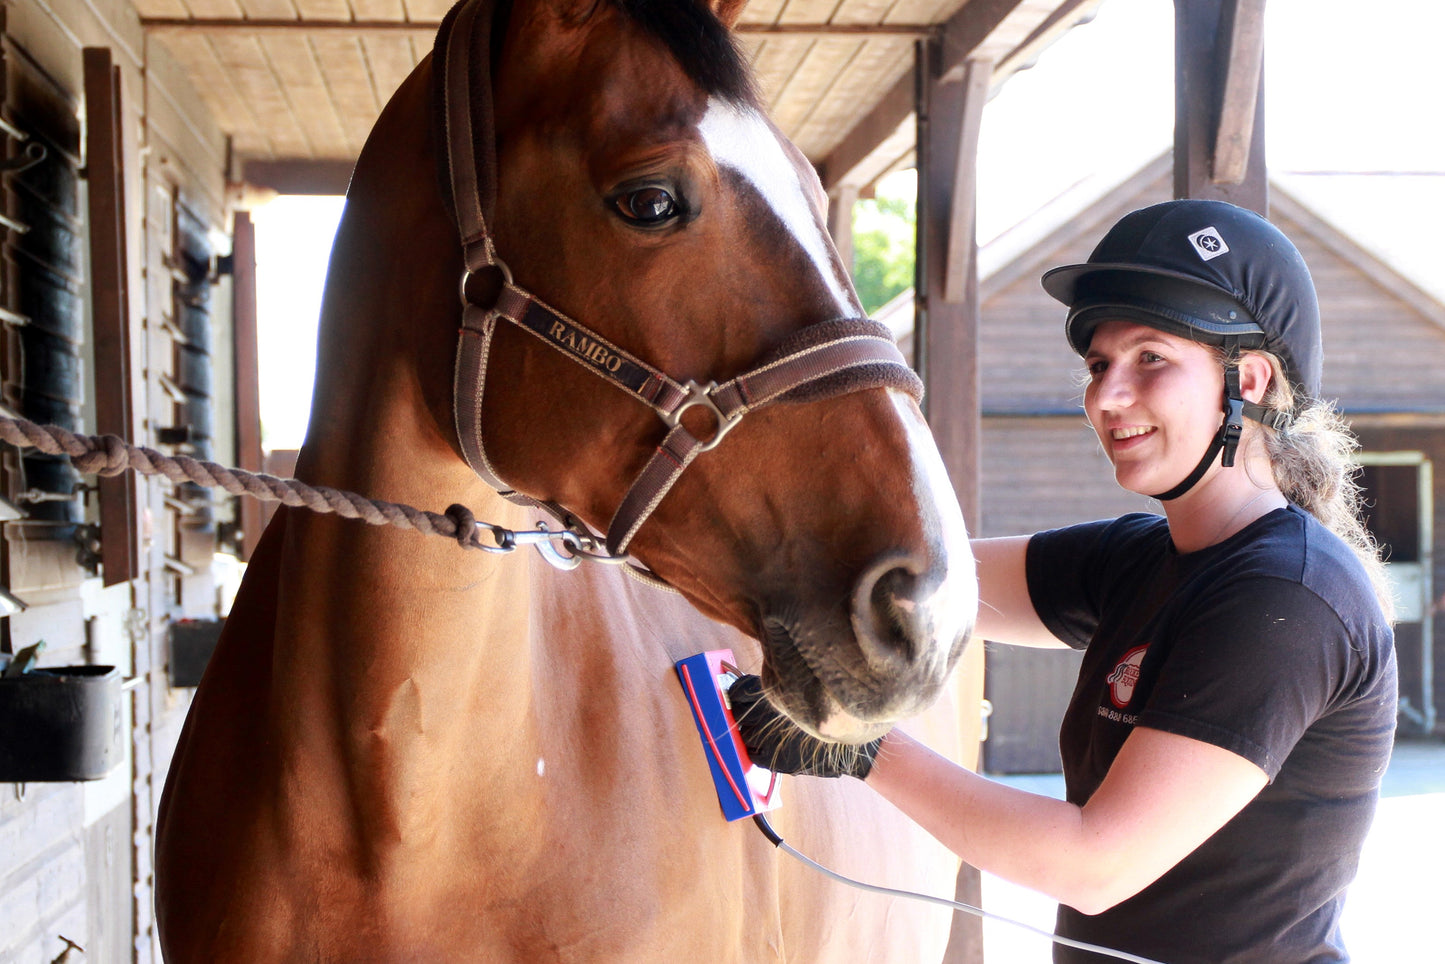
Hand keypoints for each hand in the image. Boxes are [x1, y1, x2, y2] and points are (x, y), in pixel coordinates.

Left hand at [727, 675, 882, 778]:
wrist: (850, 750)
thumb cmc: (829, 719)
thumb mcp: (808, 697)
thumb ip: (783, 693)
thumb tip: (753, 693)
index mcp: (775, 694)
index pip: (739, 690)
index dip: (735, 693)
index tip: (735, 695)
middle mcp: (767, 715)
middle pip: (736, 713)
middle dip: (738, 714)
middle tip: (746, 716)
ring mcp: (768, 739)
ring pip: (743, 735)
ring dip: (748, 734)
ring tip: (763, 732)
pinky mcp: (772, 760)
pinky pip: (752, 755)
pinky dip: (756, 751)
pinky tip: (769, 747)